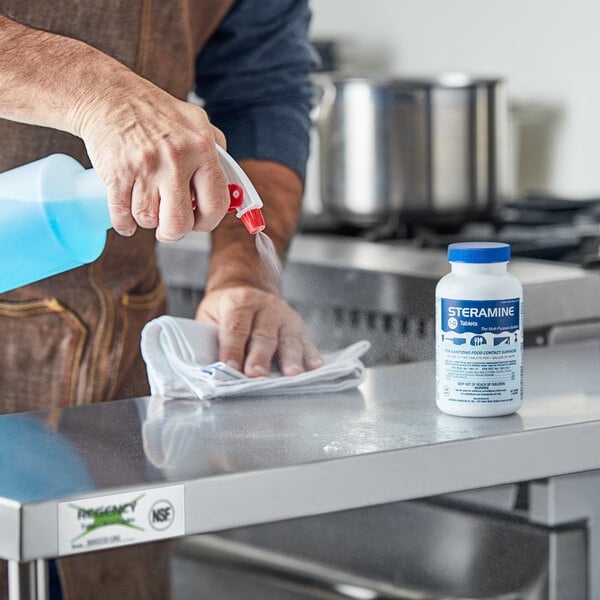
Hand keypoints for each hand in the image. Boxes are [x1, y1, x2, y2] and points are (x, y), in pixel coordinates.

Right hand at [75, 72, 229, 240]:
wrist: (107, 94)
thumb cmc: (154, 111)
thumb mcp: (196, 122)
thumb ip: (216, 153)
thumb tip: (232, 188)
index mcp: (202, 148)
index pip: (217, 203)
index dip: (209, 221)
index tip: (200, 222)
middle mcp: (176, 158)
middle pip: (181, 222)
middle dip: (175, 232)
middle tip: (171, 227)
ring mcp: (145, 167)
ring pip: (149, 220)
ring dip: (148, 221)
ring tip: (147, 205)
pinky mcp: (117, 173)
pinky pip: (123, 217)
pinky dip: (125, 224)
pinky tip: (127, 216)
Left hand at [195, 286, 322, 376]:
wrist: (248, 290)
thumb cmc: (226, 311)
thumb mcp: (210, 316)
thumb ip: (211, 339)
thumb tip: (211, 370)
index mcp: (239, 302)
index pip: (235, 328)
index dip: (232, 350)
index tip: (230, 369)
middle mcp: (265, 307)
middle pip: (263, 336)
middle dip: (260, 358)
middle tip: (257, 376)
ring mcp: (284, 316)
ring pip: (287, 339)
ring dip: (290, 359)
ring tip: (291, 375)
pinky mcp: (298, 326)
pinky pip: (307, 342)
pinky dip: (311, 356)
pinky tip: (315, 368)